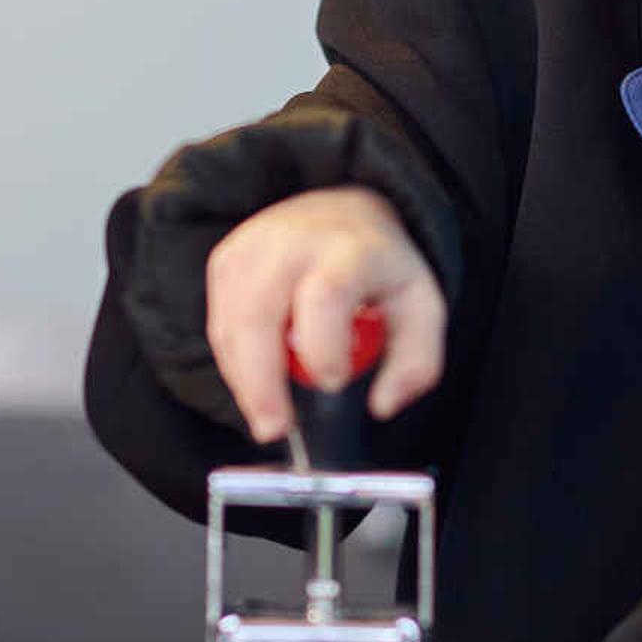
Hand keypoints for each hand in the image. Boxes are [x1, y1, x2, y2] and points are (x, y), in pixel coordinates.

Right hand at [201, 185, 445, 442]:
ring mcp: (251, 249)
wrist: (342, 212)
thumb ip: (416, 363)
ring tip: (270, 413)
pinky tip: (258, 378)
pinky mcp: (225, 262)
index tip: (333, 382)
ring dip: (243, 380)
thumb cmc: (380, 271)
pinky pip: (219, 325)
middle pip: (258, 313)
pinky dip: (235, 362)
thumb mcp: (422, 309)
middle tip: (273, 428)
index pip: (325, 295)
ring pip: (230, 326)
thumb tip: (383, 405)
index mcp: (349, 249)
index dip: (322, 346)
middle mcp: (292, 241)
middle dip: (260, 381)